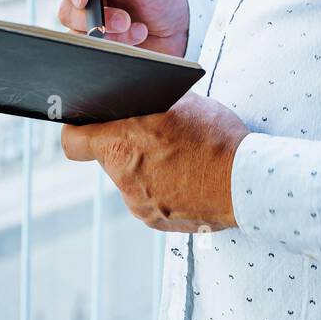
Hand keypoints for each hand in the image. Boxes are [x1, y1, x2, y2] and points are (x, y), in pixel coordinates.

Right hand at [52, 0, 190, 57]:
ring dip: (111, 35)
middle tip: (124, 21)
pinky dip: (115, 48)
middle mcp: (87, 5)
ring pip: (79, 36)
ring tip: (139, 31)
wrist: (179, 31)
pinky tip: (136, 42)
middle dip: (95, 19)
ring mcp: (90, 30)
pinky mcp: (97, 51)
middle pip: (67, 12)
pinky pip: (92, 54)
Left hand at [61, 91, 248, 231]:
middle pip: (108, 158)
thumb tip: (134, 98)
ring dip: (146, 167)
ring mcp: (139, 203)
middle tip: (154, 135)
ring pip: (130, 179)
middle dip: (125, 145)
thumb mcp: (183, 101)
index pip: (74, 141)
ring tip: (179, 156)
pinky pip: (150, 198)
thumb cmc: (215, 136)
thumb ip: (149, 102)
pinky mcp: (157, 221)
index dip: (78, 131)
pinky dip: (163, 187)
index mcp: (122, 142)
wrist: (246, 182)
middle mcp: (124, 177)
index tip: (88, 126)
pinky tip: (187, 177)